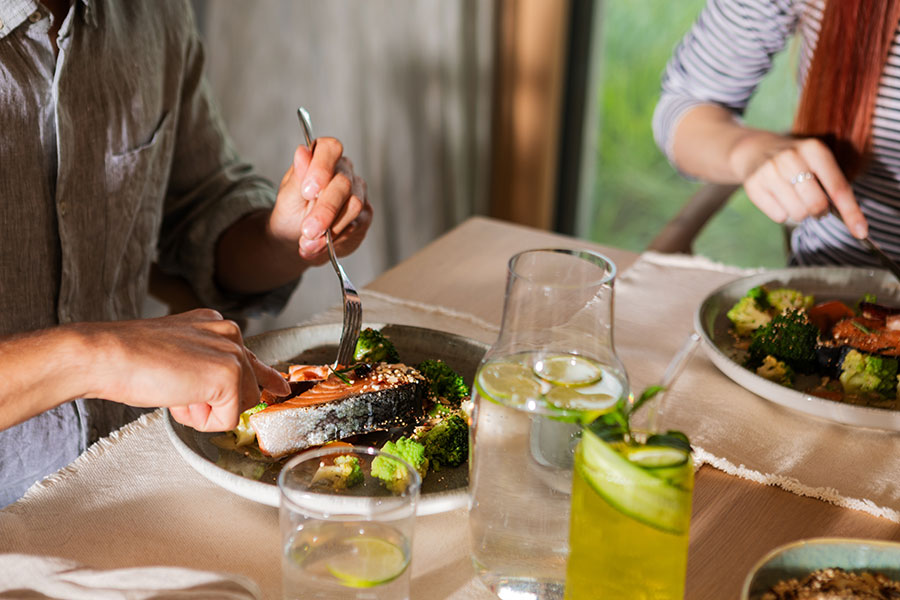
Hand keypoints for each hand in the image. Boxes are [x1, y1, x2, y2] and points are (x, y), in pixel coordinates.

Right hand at [84, 309, 288, 431]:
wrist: (107, 355)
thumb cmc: (130, 359)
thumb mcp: (179, 356)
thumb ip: (206, 366)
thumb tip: (226, 393)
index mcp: (217, 325)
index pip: (250, 358)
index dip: (264, 379)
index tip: (280, 388)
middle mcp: (230, 333)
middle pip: (248, 388)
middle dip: (214, 402)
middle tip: (176, 390)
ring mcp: (233, 353)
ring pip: (240, 405)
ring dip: (206, 412)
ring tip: (174, 392)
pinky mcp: (230, 376)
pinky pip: (228, 419)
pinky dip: (202, 421)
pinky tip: (179, 399)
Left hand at [269, 138, 372, 264]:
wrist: (296, 237)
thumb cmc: (292, 211)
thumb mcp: (288, 196)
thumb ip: (298, 176)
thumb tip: (302, 152)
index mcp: (323, 159)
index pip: (330, 149)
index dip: (322, 167)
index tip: (308, 191)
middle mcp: (344, 172)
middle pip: (343, 184)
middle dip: (325, 210)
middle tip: (308, 230)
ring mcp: (357, 194)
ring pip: (354, 206)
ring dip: (330, 229)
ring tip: (308, 243)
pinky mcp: (364, 216)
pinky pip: (356, 226)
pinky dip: (336, 239)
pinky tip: (319, 246)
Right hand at [733, 135, 867, 237]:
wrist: (755, 150)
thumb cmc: (796, 161)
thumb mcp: (816, 161)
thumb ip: (832, 185)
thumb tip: (850, 221)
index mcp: (814, 150)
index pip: (838, 187)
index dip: (851, 211)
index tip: (860, 231)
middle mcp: (790, 158)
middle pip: (816, 204)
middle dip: (819, 211)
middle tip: (815, 205)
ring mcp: (769, 171)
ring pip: (797, 214)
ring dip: (799, 212)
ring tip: (793, 198)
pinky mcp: (753, 186)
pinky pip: (778, 216)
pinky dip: (781, 213)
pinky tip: (777, 198)